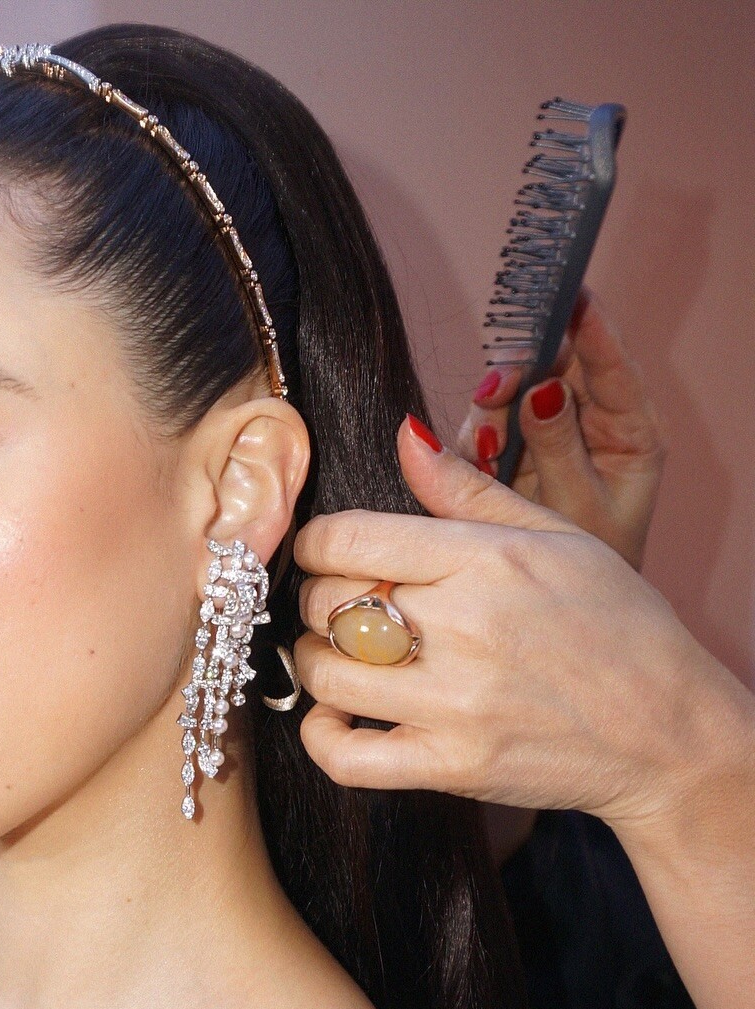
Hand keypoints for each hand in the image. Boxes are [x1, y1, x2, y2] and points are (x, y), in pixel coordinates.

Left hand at [292, 418, 752, 831]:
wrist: (666, 730)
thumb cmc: (616, 626)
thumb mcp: (557, 537)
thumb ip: (469, 491)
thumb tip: (405, 437)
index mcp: (485, 559)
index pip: (345, 539)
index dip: (315, 544)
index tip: (323, 553)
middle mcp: (463, 627)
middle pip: (327, 602)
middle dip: (317, 599)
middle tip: (338, 605)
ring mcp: (453, 703)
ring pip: (325, 674)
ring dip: (314, 661)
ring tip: (338, 655)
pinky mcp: (449, 766)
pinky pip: (344, 757)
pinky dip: (320, 736)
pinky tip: (333, 717)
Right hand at [456, 290, 664, 570]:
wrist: (561, 616)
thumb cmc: (592, 570)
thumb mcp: (582, 509)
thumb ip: (558, 448)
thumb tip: (536, 390)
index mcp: (629, 431)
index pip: (612, 367)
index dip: (591, 329)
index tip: (572, 296)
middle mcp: (587, 424)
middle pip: (554, 367)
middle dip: (524, 367)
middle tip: (501, 384)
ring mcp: (544, 437)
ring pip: (512, 393)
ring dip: (493, 405)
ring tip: (488, 440)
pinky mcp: (507, 456)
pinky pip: (484, 430)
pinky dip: (475, 439)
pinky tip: (478, 459)